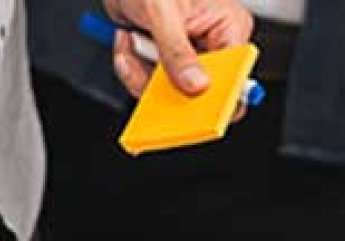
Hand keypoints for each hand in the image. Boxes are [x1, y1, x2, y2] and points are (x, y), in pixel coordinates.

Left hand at [104, 0, 252, 96]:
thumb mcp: (163, 15)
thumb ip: (178, 52)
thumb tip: (196, 85)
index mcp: (228, 26)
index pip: (233, 72)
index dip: (216, 95)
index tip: (195, 105)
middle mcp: (210, 43)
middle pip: (195, 90)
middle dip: (161, 81)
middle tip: (146, 52)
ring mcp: (186, 55)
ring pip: (166, 91)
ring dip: (139, 71)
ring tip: (132, 41)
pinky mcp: (164, 62)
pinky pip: (148, 84)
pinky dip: (131, 67)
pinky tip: (128, 42)